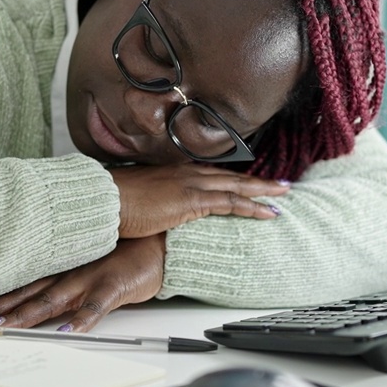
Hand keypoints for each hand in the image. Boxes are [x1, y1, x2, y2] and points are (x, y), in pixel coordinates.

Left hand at [0, 235, 165, 332]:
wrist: (159, 242)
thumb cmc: (120, 254)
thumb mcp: (83, 263)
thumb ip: (59, 279)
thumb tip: (30, 298)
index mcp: (58, 268)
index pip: (18, 285)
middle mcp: (67, 272)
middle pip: (26, 294)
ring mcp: (89, 278)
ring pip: (51, 300)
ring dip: (25, 315)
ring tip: (2, 327)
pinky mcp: (113, 286)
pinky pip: (96, 306)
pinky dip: (82, 320)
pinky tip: (69, 332)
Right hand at [110, 165, 288, 237]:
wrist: (103, 201)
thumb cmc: (113, 204)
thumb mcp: (138, 201)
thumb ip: (154, 204)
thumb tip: (157, 214)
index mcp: (173, 173)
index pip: (211, 175)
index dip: (232, 179)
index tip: (249, 182)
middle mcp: (186, 174)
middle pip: (230, 177)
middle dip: (256, 181)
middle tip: (280, 184)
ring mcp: (191, 185)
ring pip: (237, 186)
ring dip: (262, 191)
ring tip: (284, 195)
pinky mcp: (193, 201)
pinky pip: (231, 203)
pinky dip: (253, 207)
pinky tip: (269, 213)